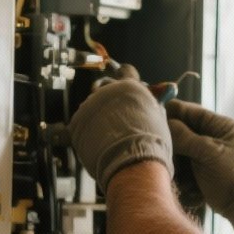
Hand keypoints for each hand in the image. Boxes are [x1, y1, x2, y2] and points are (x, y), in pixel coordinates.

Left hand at [68, 70, 171, 193]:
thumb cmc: (151, 144)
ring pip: (91, 107)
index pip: (126, 70)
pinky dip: (86, 133)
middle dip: (108, 100)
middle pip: (105, 88)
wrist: (133, 163)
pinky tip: (96, 144)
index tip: (122, 81)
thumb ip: (152, 105)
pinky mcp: (76, 124)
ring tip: (108, 137)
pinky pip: (79, 125)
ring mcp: (89, 106)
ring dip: (97, 118)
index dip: (125, 77)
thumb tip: (153, 101)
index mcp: (130, 86)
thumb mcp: (158, 117)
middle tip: (115, 116)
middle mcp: (107, 91)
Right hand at [165, 100, 233, 232]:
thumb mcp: (209, 152)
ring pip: (179, 153)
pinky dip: (183, 178)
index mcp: (219, 125)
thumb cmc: (233, 175)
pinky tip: (190, 188)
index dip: (170, 114)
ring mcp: (205, 155)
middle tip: (168, 158)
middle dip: (173, 147)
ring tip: (183, 179)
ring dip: (177, 166)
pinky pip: (183, 169)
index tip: (152, 119)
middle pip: (181, 133)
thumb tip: (164, 123)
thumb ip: (185, 137)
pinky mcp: (200, 172)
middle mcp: (211, 137)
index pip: (189, 111)